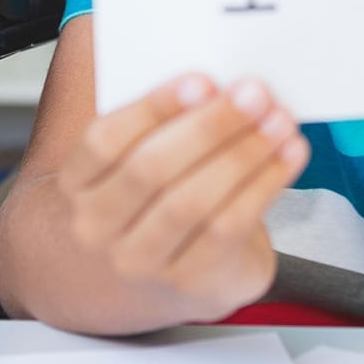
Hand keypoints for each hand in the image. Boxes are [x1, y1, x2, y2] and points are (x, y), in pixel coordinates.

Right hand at [57, 73, 308, 320]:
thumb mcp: (130, 159)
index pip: (103, 141)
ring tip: (279, 120)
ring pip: (192, 203)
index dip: (153, 107)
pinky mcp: (191, 284)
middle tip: (255, 92)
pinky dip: (264, 184)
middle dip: (210, 125)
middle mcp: (97, 229)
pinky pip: (229, 228)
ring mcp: (142, 263)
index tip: (202, 79)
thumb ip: (160, 120)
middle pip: (151, 170)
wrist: (136, 280)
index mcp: (75, 184)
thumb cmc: (144, 199)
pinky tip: (288, 154)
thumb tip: (220, 80)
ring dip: (243, 154)